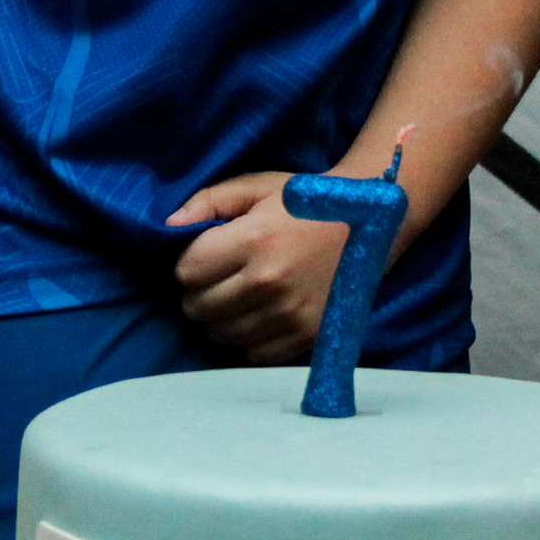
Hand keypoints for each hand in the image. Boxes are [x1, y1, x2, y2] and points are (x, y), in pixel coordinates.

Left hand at [167, 172, 351, 363]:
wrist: (371, 223)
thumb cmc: (306, 201)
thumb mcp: (257, 186)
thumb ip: (209, 201)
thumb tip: (169, 226)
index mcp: (255, 240)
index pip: (187, 272)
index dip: (189, 263)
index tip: (205, 255)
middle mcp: (270, 282)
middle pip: (198, 308)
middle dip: (198, 293)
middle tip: (217, 278)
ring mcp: (290, 314)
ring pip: (221, 334)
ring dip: (220, 318)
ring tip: (237, 295)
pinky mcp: (308, 336)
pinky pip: (254, 354)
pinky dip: (248, 338)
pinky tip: (258, 314)